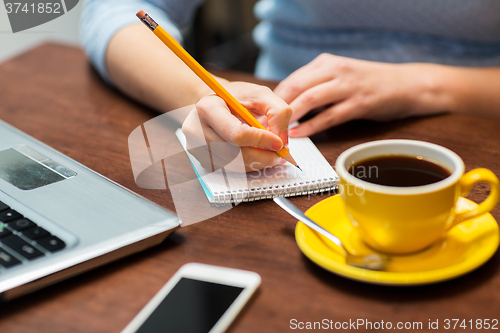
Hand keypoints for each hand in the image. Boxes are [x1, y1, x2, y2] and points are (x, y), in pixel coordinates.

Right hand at [182, 81, 292, 171]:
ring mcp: (197, 148)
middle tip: (280, 154)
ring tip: (270, 154)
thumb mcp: (260, 94)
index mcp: (207, 108)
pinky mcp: (203, 160)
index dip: (262, 140)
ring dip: (257, 163)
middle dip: (263, 156)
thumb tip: (282, 140)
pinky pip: (230, 170)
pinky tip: (256, 155)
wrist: (215, 104)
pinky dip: (248, 166)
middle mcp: (196, 130)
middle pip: (235, 154)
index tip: (279, 142)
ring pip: (234, 166)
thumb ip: (278, 111)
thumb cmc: (236, 98)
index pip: (237, 134)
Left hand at [275, 53, 445, 136]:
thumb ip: (315, 86)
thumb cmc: (368, 83)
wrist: (407, 84)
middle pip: (295, 87)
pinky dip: (311, 126)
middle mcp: (335, 70)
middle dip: (276, 109)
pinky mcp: (360, 102)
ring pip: (310, 99)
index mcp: (326, 63)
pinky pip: (330, 116)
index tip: (262, 115)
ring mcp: (348, 85)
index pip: (291, 80)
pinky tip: (300, 135)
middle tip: (264, 126)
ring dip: (290, 117)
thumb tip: (286, 106)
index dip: (273, 100)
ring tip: (277, 132)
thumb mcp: (339, 76)